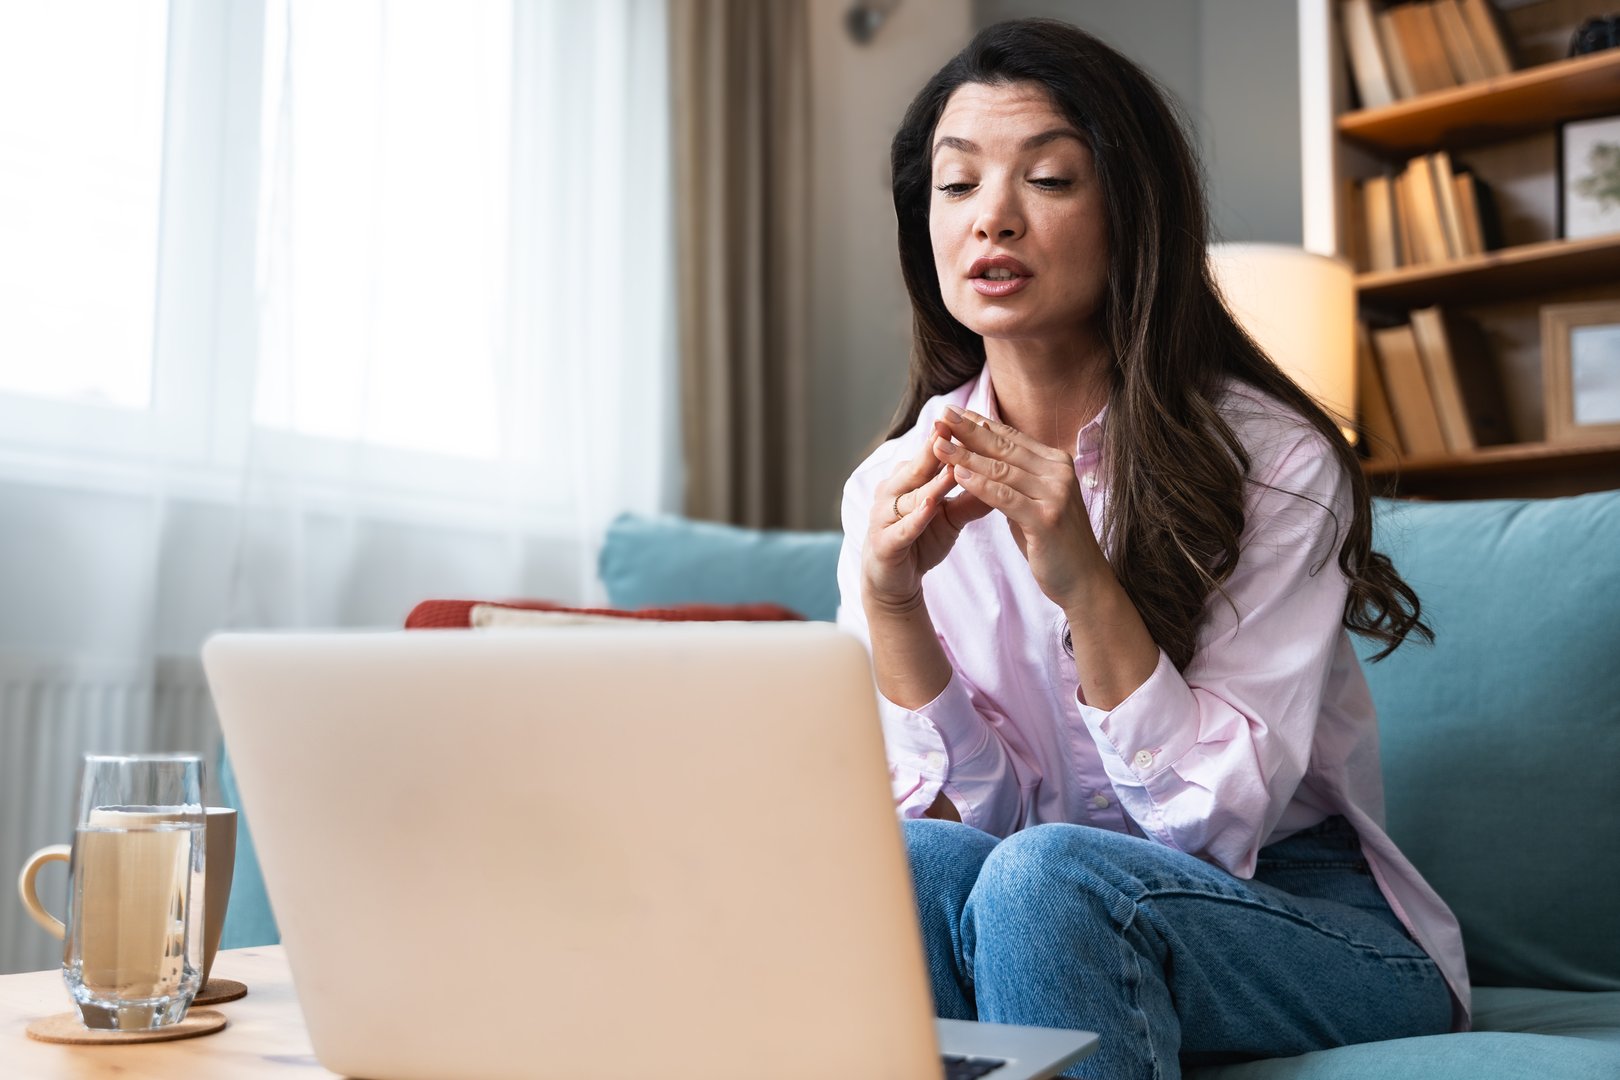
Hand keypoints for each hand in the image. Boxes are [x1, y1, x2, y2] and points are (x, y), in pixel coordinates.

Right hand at [861, 418, 993, 614]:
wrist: (894, 582)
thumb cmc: (922, 540)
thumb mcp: (951, 516)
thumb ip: (972, 496)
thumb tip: (1007, 475)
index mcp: (908, 480)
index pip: (933, 455)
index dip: (952, 438)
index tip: (974, 419)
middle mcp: (892, 491)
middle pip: (919, 467)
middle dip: (936, 446)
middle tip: (954, 424)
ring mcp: (884, 516)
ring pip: (911, 496)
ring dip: (931, 482)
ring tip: (952, 468)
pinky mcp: (884, 543)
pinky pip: (902, 528)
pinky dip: (916, 517)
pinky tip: (930, 507)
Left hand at [932, 407, 1107, 611]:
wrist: (1083, 580)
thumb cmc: (1053, 542)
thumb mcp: (1032, 502)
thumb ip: (1014, 480)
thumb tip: (983, 456)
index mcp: (1057, 463)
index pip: (1011, 437)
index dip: (980, 423)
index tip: (953, 411)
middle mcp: (1060, 472)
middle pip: (1005, 447)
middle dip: (969, 430)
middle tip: (941, 415)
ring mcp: (1056, 494)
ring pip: (1002, 470)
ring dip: (966, 455)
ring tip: (938, 444)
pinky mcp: (1047, 519)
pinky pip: (1005, 497)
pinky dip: (979, 484)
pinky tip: (957, 474)